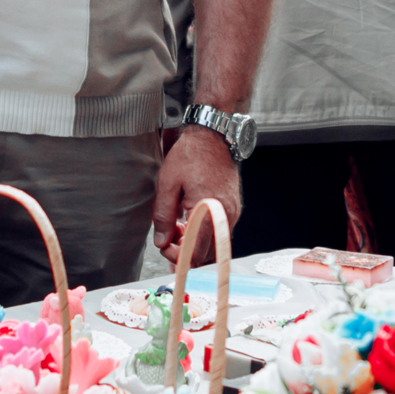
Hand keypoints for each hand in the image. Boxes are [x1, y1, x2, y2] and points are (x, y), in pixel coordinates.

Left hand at [153, 125, 240, 265]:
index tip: (164, 246)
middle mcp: (225, 217)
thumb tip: (161, 242)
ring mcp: (232, 214)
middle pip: (207, 256)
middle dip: (185, 251)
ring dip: (194, 243)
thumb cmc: (191, 156)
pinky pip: (219, 233)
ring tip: (178, 225)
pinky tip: (189, 218)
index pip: (195, 255)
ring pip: (214, 246)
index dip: (177, 257)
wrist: (214, 137)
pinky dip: (203, 233)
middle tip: (169, 235)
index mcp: (208, 213)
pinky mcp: (233, 209)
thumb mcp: (168, 184)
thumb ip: (163, 216)